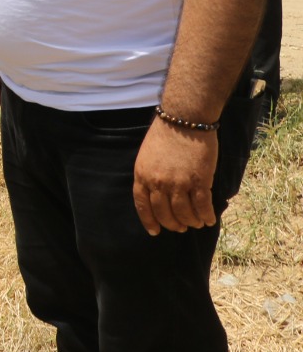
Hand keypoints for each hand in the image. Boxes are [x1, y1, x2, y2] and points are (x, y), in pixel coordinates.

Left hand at [132, 118, 218, 235]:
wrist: (184, 119)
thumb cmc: (166, 134)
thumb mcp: (147, 156)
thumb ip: (150, 175)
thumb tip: (159, 195)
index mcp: (142, 175)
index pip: (143, 205)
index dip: (149, 220)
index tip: (155, 231)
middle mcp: (158, 182)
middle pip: (164, 213)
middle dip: (173, 224)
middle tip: (180, 227)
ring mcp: (178, 183)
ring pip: (184, 213)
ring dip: (191, 221)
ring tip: (196, 223)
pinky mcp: (199, 181)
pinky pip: (202, 206)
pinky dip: (206, 215)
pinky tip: (209, 219)